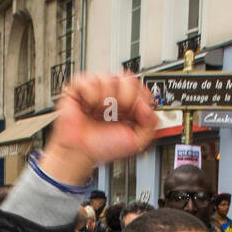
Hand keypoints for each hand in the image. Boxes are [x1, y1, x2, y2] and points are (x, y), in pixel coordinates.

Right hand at [39, 74, 158, 185]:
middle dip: (124, 99)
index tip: (132, 115)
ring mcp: (98, 88)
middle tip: (115, 114)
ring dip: (105, 101)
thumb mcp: (136, 142)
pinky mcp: (80, 86)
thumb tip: (147, 107)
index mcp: (129, 104)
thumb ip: (150, 125)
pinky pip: (90, 80)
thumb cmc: (102, 147)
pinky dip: (90, 97)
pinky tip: (88, 107)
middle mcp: (115, 93)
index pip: (142, 88)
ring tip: (100, 112)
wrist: (80, 152)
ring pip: (110, 78)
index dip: (139, 100)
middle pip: (129, 79)